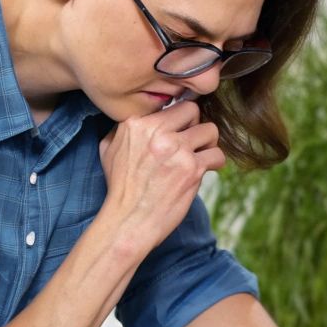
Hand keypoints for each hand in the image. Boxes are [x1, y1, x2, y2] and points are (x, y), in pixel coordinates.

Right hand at [96, 99, 224, 254]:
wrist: (128, 221)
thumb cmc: (120, 189)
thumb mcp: (109, 150)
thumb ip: (124, 129)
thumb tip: (142, 119)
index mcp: (137, 124)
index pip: (172, 106)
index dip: (179, 119)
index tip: (181, 131)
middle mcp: (157, 133)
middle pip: (193, 111)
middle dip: (196, 125)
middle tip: (193, 142)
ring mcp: (176, 150)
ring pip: (210, 130)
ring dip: (208, 143)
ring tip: (201, 155)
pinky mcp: (192, 169)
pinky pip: (217, 154)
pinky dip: (215, 162)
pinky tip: (207, 169)